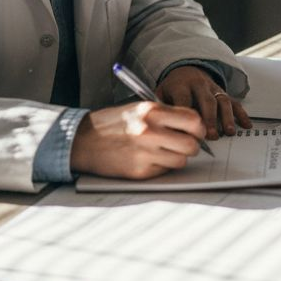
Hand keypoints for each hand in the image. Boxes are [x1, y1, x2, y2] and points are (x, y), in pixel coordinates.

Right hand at [70, 101, 205, 178]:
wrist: (82, 140)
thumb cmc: (113, 123)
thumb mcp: (139, 108)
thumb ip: (166, 115)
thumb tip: (195, 127)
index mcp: (151, 111)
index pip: (193, 120)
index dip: (197, 128)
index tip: (195, 131)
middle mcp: (149, 131)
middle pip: (191, 145)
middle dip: (191, 145)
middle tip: (182, 143)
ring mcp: (144, 153)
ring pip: (181, 161)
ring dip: (176, 157)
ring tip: (163, 151)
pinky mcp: (139, 171)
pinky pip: (164, 171)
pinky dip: (161, 166)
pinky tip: (148, 158)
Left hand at [157, 65, 251, 139]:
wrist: (184, 69)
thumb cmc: (172, 88)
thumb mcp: (161, 93)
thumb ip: (162, 107)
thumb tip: (162, 127)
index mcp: (181, 85)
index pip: (184, 99)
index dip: (186, 116)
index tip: (187, 134)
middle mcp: (199, 84)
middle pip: (206, 100)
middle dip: (210, 118)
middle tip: (211, 135)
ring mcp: (213, 88)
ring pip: (222, 100)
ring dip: (227, 117)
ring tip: (228, 132)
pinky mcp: (223, 92)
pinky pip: (234, 102)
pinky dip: (242, 114)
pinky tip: (246, 125)